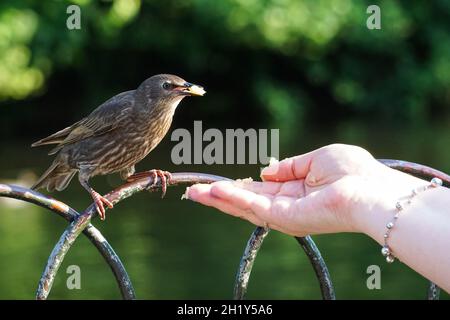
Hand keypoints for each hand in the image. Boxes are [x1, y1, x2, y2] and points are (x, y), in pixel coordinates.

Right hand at [186, 144, 425, 236]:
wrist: (372, 190)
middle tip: (194, 192)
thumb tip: (267, 170)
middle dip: (220, 197)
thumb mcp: (318, 158)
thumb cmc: (353, 171)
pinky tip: (214, 192)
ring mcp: (286, 215)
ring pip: (245, 207)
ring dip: (218, 200)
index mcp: (298, 191)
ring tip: (195, 193)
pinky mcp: (285, 220)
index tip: (220, 183)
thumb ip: (291, 165)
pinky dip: (233, 199)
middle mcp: (288, 206)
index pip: (261, 189)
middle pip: (247, 202)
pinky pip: (254, 207)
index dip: (240, 186)